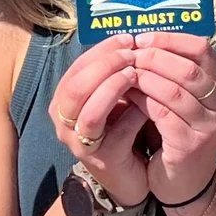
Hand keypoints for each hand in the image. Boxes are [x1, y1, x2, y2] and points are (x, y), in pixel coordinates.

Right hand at [49, 33, 151, 205]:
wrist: (132, 177)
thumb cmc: (124, 130)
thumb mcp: (115, 97)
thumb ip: (116, 73)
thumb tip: (133, 39)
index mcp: (65, 101)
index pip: (77, 68)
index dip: (101, 51)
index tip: (127, 38)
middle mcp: (64, 122)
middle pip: (76, 87)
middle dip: (106, 66)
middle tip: (132, 53)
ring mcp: (80, 143)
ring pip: (90, 113)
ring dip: (114, 88)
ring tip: (136, 74)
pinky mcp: (102, 161)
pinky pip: (116, 135)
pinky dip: (133, 115)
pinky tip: (150, 103)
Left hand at [130, 32, 215, 203]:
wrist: (183, 182)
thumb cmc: (177, 132)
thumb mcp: (183, 98)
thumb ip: (172, 71)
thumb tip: (140, 37)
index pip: (202, 49)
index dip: (170, 39)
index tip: (142, 37)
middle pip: (189, 68)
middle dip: (154, 56)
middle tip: (129, 53)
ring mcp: (211, 126)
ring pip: (175, 90)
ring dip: (144, 77)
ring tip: (124, 71)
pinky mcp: (192, 144)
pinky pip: (162, 113)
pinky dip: (142, 100)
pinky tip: (127, 95)